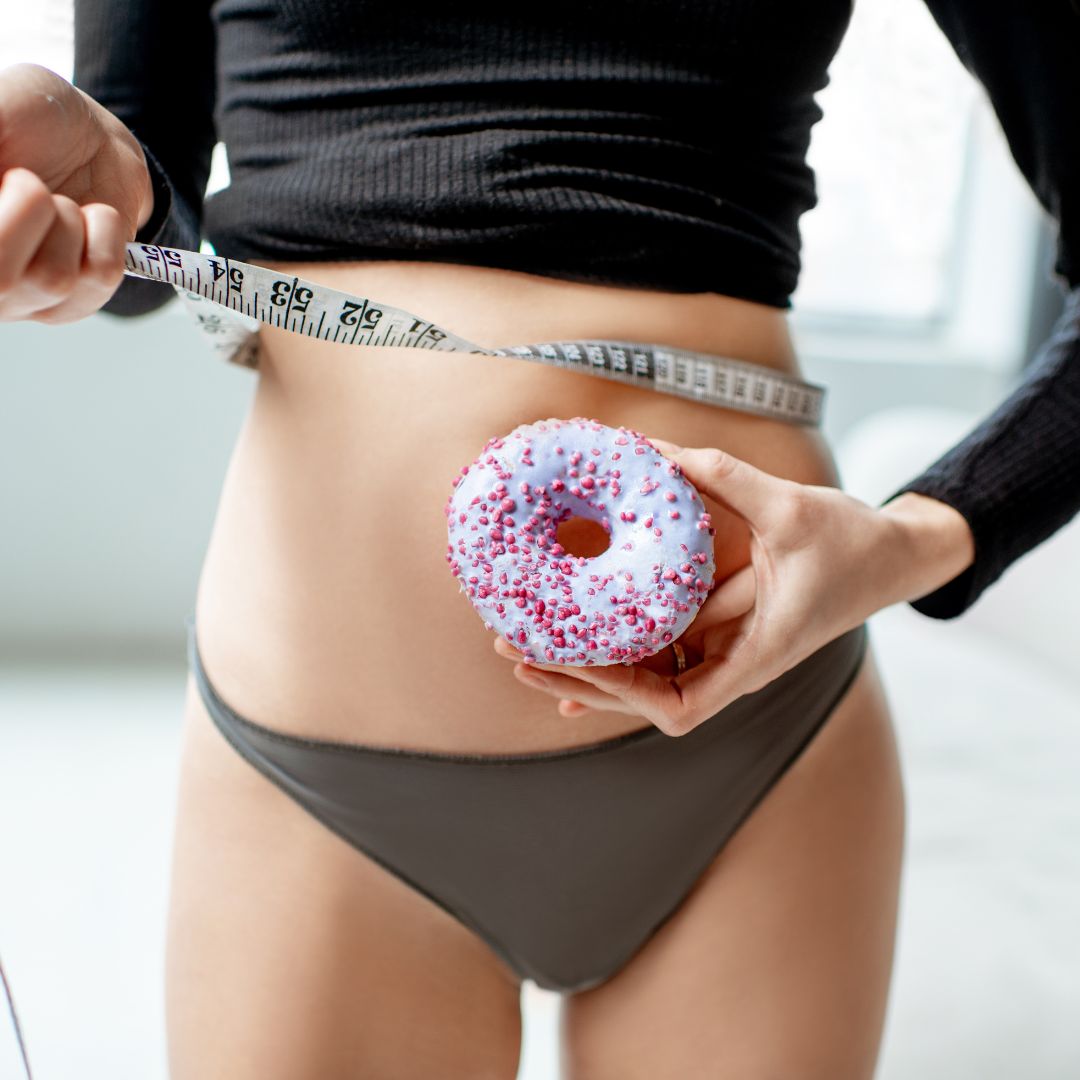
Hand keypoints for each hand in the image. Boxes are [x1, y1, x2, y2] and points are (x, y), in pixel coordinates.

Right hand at [0, 63, 153, 323]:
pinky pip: (99, 274)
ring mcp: (20, 298)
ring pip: (53, 278)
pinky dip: (103, 232)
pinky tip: (87, 219)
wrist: (92, 142)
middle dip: (27, 212)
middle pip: (1, 278)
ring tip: (59, 200)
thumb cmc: (30, 121)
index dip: (7, 212)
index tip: (12, 177)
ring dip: (67, 220)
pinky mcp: (71, 305)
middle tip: (30, 182)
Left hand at [493, 439, 961, 735]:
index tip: (574, 666)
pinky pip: (660, 646)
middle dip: (578, 679)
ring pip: (644, 674)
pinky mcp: (722, 627)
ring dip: (586, 664)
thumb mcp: (792, 508)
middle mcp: (732, 663)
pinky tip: (570, 647)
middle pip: (642, 697)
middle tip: (513, 651)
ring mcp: (725, 648)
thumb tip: (654, 450)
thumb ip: (726, 478)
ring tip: (522, 643)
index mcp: (755, 654)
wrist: (894, 555)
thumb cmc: (855, 543)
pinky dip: (615, 648)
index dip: (621, 694)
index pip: (679, 707)